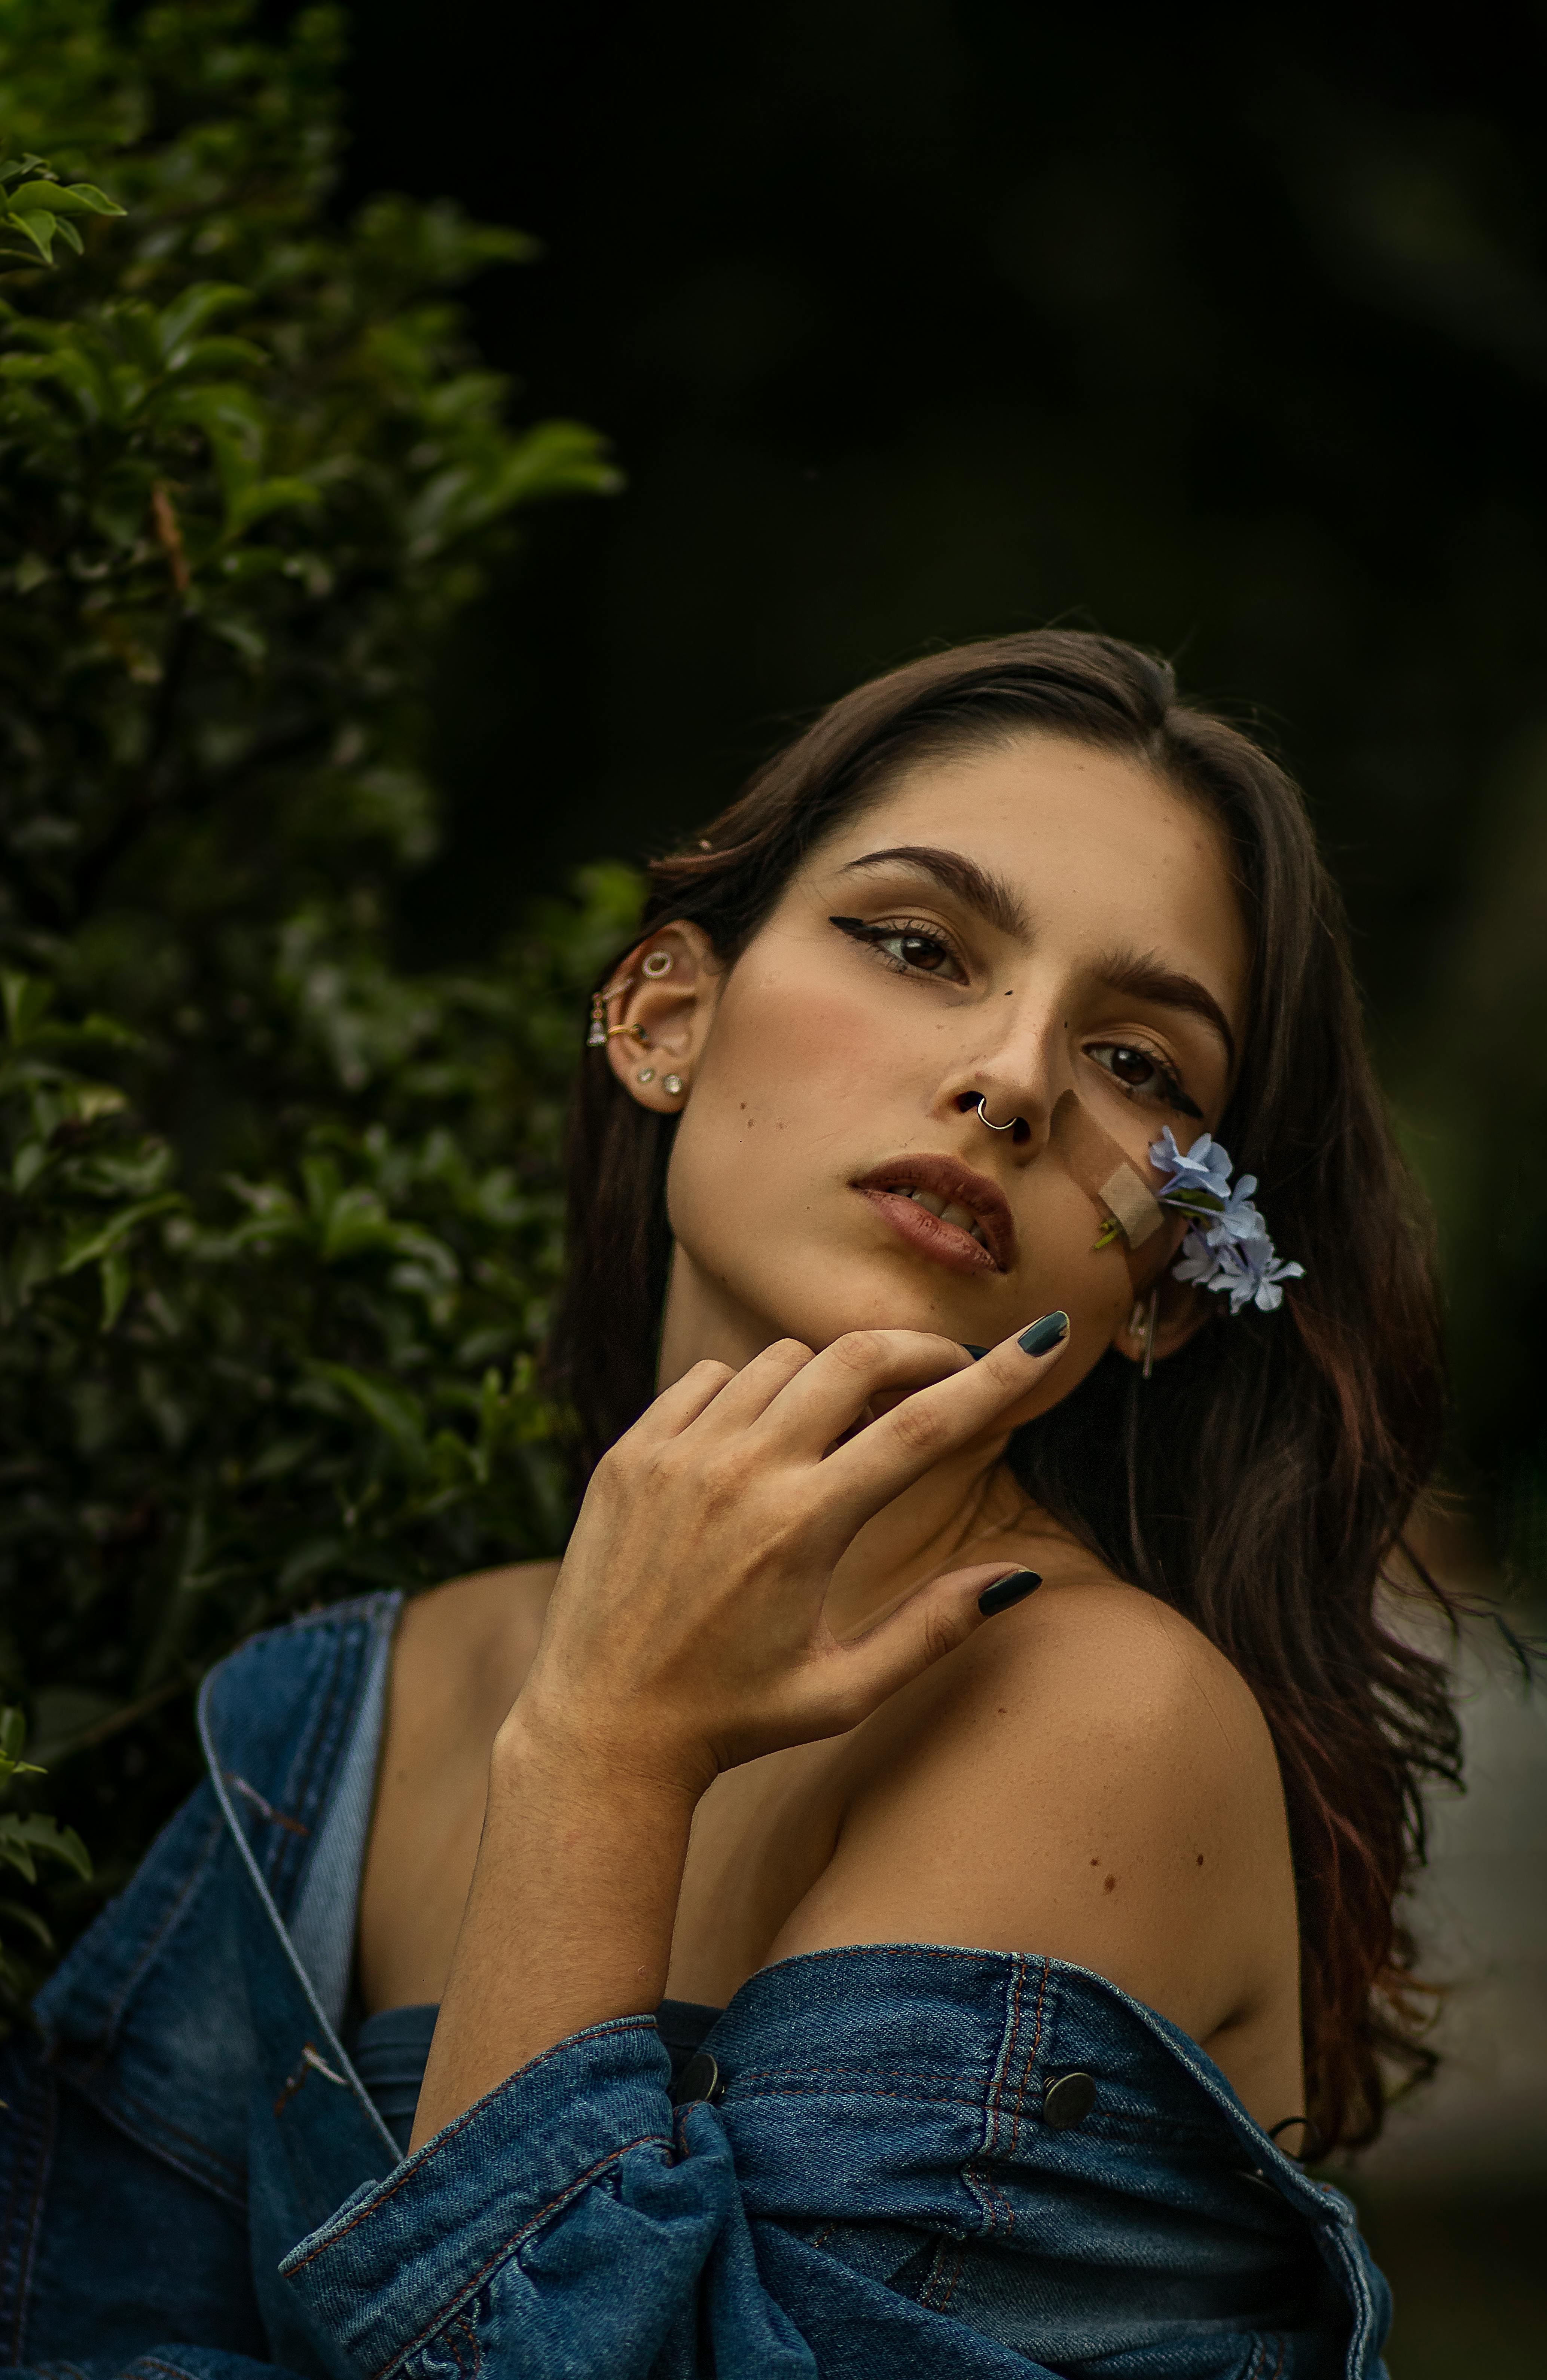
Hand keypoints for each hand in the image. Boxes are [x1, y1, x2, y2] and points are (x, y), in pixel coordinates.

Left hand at [507, 1318, 1069, 1797]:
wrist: (598, 1728)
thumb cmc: (731, 1718)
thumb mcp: (843, 1692)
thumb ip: (933, 1629)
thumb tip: (1017, 1576)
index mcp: (803, 1527)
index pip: (925, 1425)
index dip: (996, 1377)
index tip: (1045, 1340)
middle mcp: (741, 1473)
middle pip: (856, 1360)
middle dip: (921, 1352)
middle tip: (950, 1370)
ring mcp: (678, 1454)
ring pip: (782, 1360)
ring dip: (831, 1376)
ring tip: (849, 1423)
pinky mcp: (630, 1452)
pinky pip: (710, 1378)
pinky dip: (751, 1388)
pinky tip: (763, 1437)